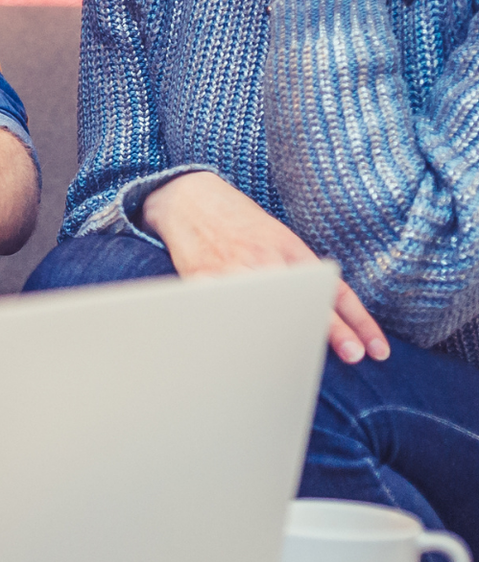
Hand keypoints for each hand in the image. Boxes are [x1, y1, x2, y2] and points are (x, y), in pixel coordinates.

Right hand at [143, 171, 388, 364]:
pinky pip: (224, 311)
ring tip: (299, 362)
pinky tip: (246, 352)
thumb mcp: (279, 239)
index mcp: (289, 249)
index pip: (333, 290)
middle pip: (305, 301)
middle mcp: (265, 259)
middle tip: (353, 353)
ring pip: (266, 311)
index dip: (359, 322)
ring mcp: (233, 270)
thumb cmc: (238, 223)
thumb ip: (301, 272)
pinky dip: (236, 332)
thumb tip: (332, 315)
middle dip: (332, 330)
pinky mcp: (201, 280)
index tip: (374, 350)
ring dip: (284, 339)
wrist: (187, 198)